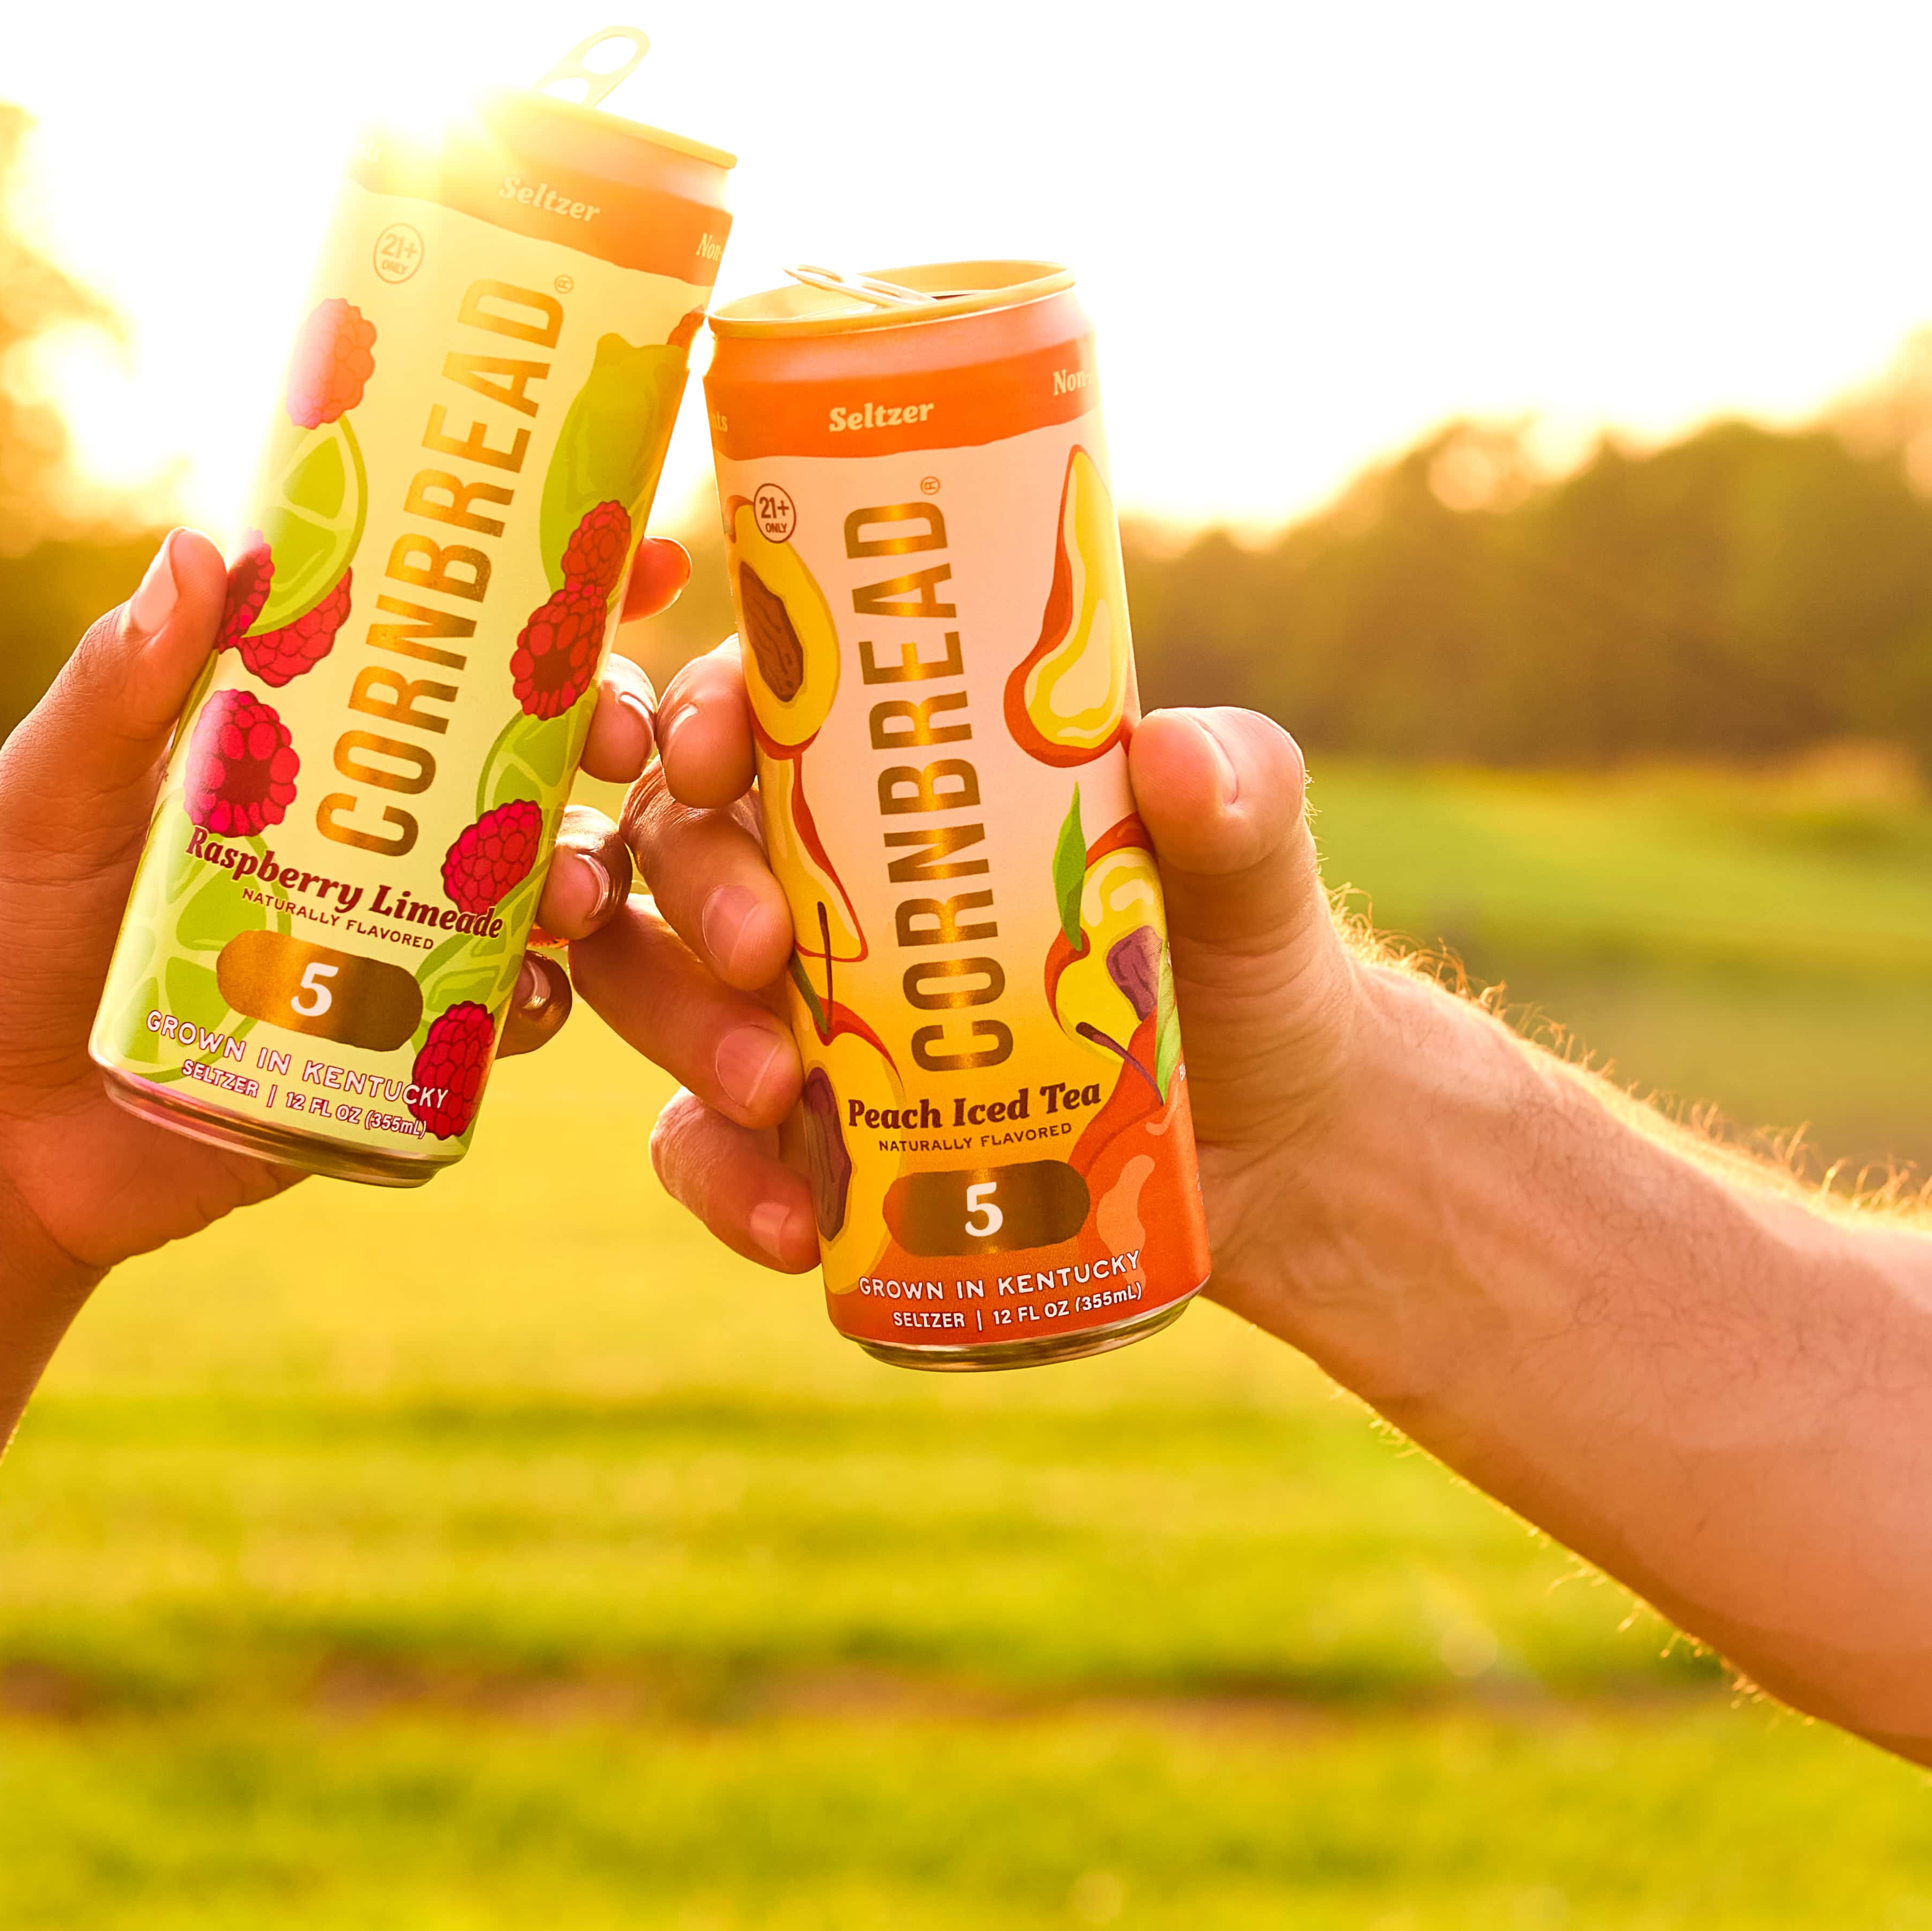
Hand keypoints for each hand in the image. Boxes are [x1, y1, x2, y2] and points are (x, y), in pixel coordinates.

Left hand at [0, 520, 693, 1274]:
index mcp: (315, 730)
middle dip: (607, 729)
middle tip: (619, 736)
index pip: (449, 637)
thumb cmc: (13, 935)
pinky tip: (535, 997)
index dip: (559, 586)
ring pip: (548, 880)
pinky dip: (537, 1005)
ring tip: (575, 893)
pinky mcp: (404, 1046)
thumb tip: (198, 550)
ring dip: (590, 872)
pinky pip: (507, 1018)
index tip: (645, 554)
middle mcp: (381, 821)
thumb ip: (116, 687)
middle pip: (535, 748)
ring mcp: (404, 932)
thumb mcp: (54, 794)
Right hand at [563, 646, 1376, 1293]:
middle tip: (758, 946)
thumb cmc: (1242, 963)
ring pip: (658, 988)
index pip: (760, 703)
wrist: (1273, 1151)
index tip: (716, 758)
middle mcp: (821, 875)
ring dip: (684, 1030)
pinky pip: (706, 1149)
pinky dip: (724, 1183)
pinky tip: (787, 1227)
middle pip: (679, 843)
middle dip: (693, 886)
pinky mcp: (808, 1136)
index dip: (704, 715)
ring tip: (771, 1090)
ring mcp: (798, 1007)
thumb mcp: (1252, 870)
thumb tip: (1175, 757)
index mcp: (899, 772)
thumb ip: (1236, 799)